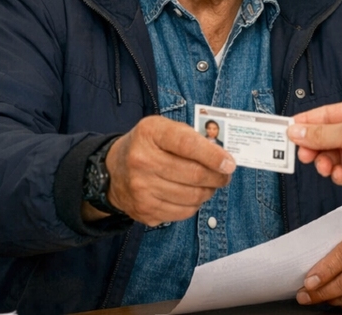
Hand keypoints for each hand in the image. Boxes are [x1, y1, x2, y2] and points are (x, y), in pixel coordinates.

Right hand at [104, 116, 234, 225]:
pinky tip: (191, 195)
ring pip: (192, 197)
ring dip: (208, 192)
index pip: (187, 145)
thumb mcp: (163, 129)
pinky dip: (194, 205)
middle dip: (217, 177)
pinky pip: (183, 212)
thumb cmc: (147, 146)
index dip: (213, 156)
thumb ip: (191, 137)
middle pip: (194, 175)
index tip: (229, 163)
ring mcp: (141, 189)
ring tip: (209, 185)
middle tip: (225, 175)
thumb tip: (222, 157)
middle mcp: (141, 161)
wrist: (112, 171)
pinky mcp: (144, 210)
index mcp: (149, 134)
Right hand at [287, 96, 341, 192]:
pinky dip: (339, 173)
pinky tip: (339, 174)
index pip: (326, 115)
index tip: (287, 131)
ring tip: (324, 166)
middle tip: (302, 155)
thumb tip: (295, 130)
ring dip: (326, 162)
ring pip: (334, 156)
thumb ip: (320, 134)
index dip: (306, 123)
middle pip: (328, 137)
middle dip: (314, 146)